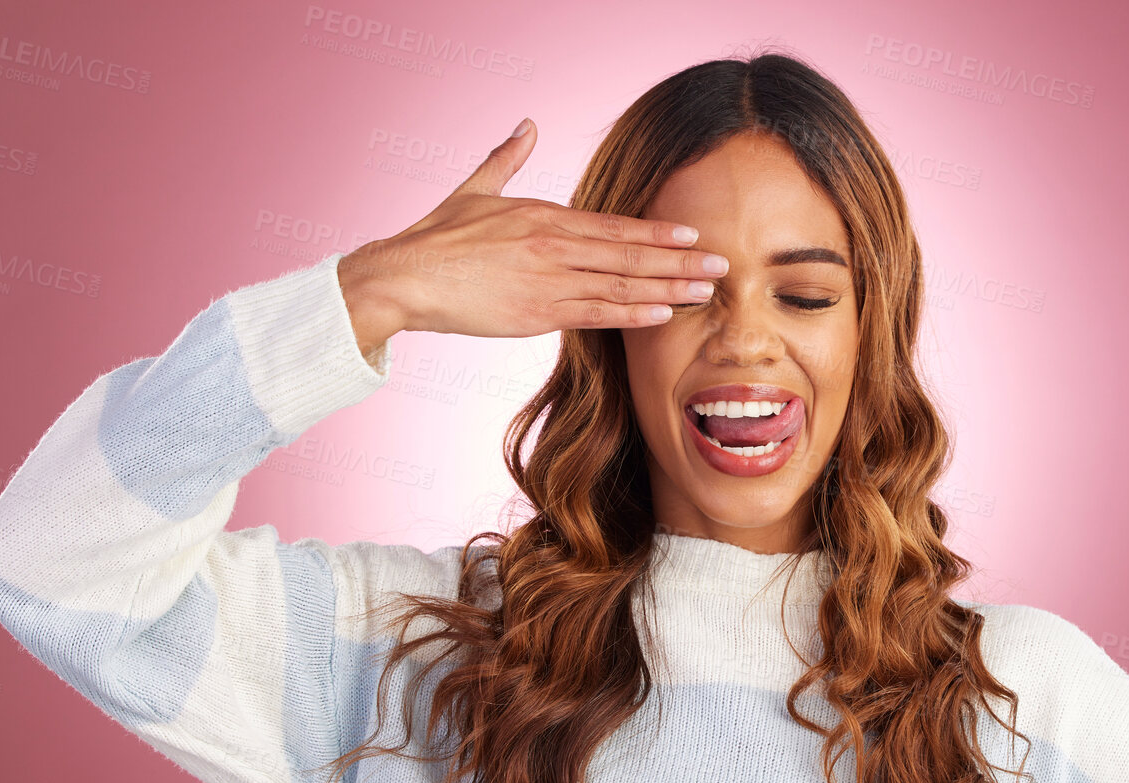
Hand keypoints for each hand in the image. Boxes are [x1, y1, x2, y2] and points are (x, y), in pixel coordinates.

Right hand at [338, 117, 726, 358]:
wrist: (407, 276)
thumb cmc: (436, 238)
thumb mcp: (475, 188)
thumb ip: (507, 157)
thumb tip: (526, 124)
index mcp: (543, 215)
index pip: (613, 225)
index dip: (656, 232)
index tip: (691, 235)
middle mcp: (554, 244)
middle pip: (629, 253)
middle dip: (679, 260)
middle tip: (721, 265)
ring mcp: (549, 279)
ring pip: (622, 283)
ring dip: (669, 288)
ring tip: (706, 292)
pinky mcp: (538, 312)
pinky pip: (596, 313)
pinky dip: (632, 313)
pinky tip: (664, 313)